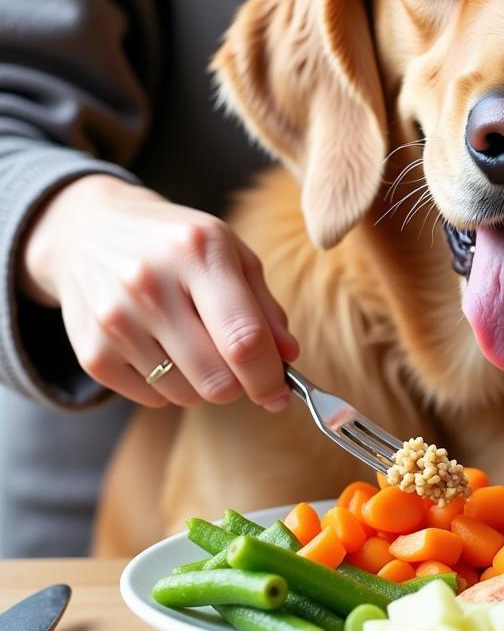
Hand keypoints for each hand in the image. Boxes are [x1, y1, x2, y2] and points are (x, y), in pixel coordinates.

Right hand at [17, 174, 298, 410]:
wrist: (87, 231)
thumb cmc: (177, 245)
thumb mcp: (231, 254)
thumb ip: (266, 307)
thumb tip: (289, 358)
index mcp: (197, 252)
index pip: (244, 339)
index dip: (269, 377)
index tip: (281, 393)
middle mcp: (150, 284)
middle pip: (217, 379)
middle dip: (240, 384)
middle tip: (239, 365)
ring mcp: (115, 320)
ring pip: (186, 395)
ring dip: (203, 383)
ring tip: (193, 343)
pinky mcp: (92, 352)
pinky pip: (153, 399)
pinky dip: (168, 386)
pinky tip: (161, 347)